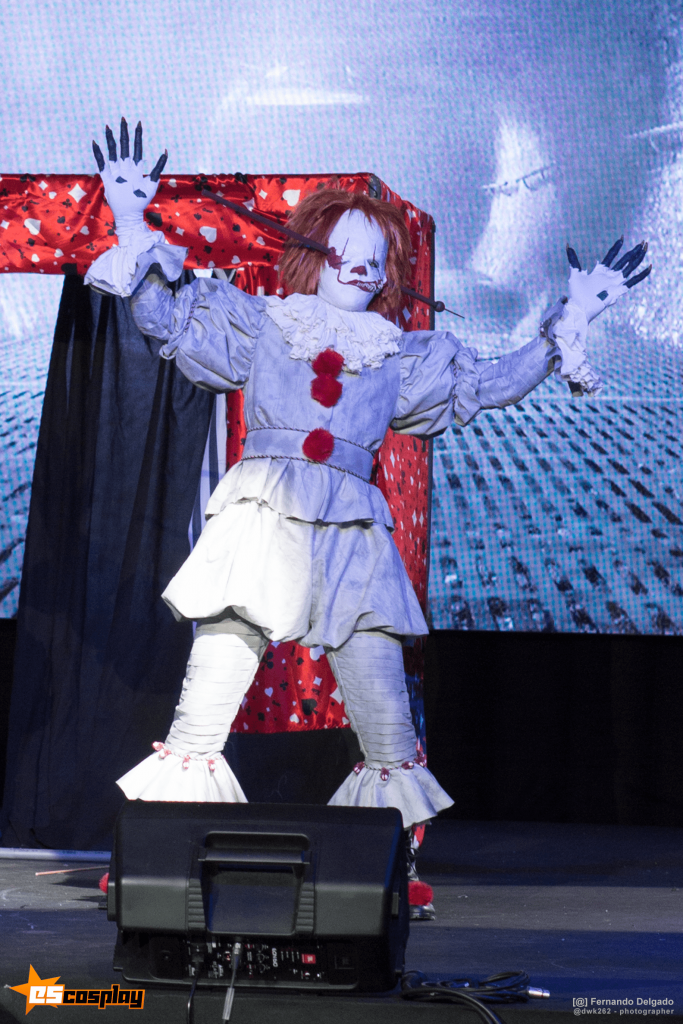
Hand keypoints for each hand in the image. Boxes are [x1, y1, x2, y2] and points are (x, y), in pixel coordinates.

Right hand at [92, 118, 167, 244]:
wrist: (130, 214)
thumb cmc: (141, 200)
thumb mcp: (152, 183)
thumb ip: (158, 167)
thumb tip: (165, 151)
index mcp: (135, 168)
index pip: (137, 149)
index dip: (137, 137)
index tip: (138, 124)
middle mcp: (125, 168)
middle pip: (124, 147)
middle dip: (124, 133)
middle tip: (123, 119)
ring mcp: (116, 172)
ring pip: (113, 152)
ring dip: (110, 140)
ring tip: (108, 127)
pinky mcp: (107, 178)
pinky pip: (102, 164)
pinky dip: (98, 154)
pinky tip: (95, 143)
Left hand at [565, 238, 651, 322]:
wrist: (579, 308)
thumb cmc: (576, 294)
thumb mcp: (574, 273)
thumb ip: (573, 260)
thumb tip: (567, 245)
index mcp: (600, 272)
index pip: (611, 256)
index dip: (617, 247)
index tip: (622, 237)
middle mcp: (610, 276)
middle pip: (625, 260)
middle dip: (633, 250)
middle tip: (643, 241)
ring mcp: (615, 282)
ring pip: (631, 267)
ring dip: (639, 256)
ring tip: (646, 247)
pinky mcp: (619, 290)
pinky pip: (633, 281)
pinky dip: (642, 274)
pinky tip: (649, 266)